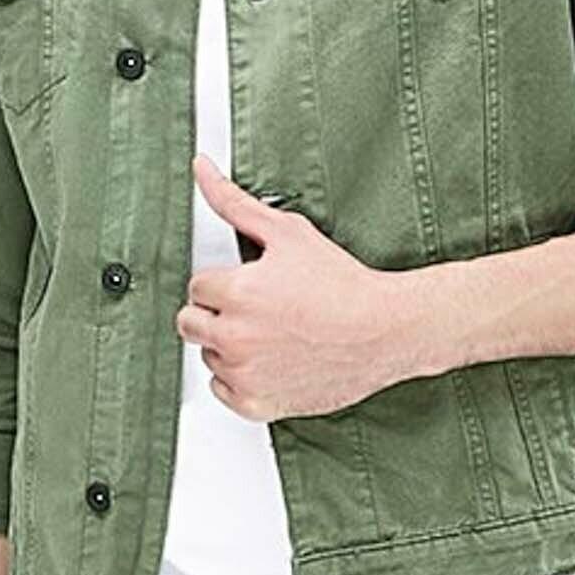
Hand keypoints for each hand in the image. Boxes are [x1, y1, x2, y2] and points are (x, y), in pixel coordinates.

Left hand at [177, 155, 406, 418]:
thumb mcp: (288, 232)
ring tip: (271, 334)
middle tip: (255, 310)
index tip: (253, 286)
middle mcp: (234, 337)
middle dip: (215, 313)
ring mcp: (245, 374)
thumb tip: (201, 170)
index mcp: (236, 294)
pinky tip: (271, 361)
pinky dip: (241, 380)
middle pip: (189, 324)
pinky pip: (224, 392)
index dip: (225, 283)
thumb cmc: (343, 285)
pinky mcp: (258, 404)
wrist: (384, 331)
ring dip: (229, 346)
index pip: (197, 288)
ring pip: (208, 357)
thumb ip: (235, 203)